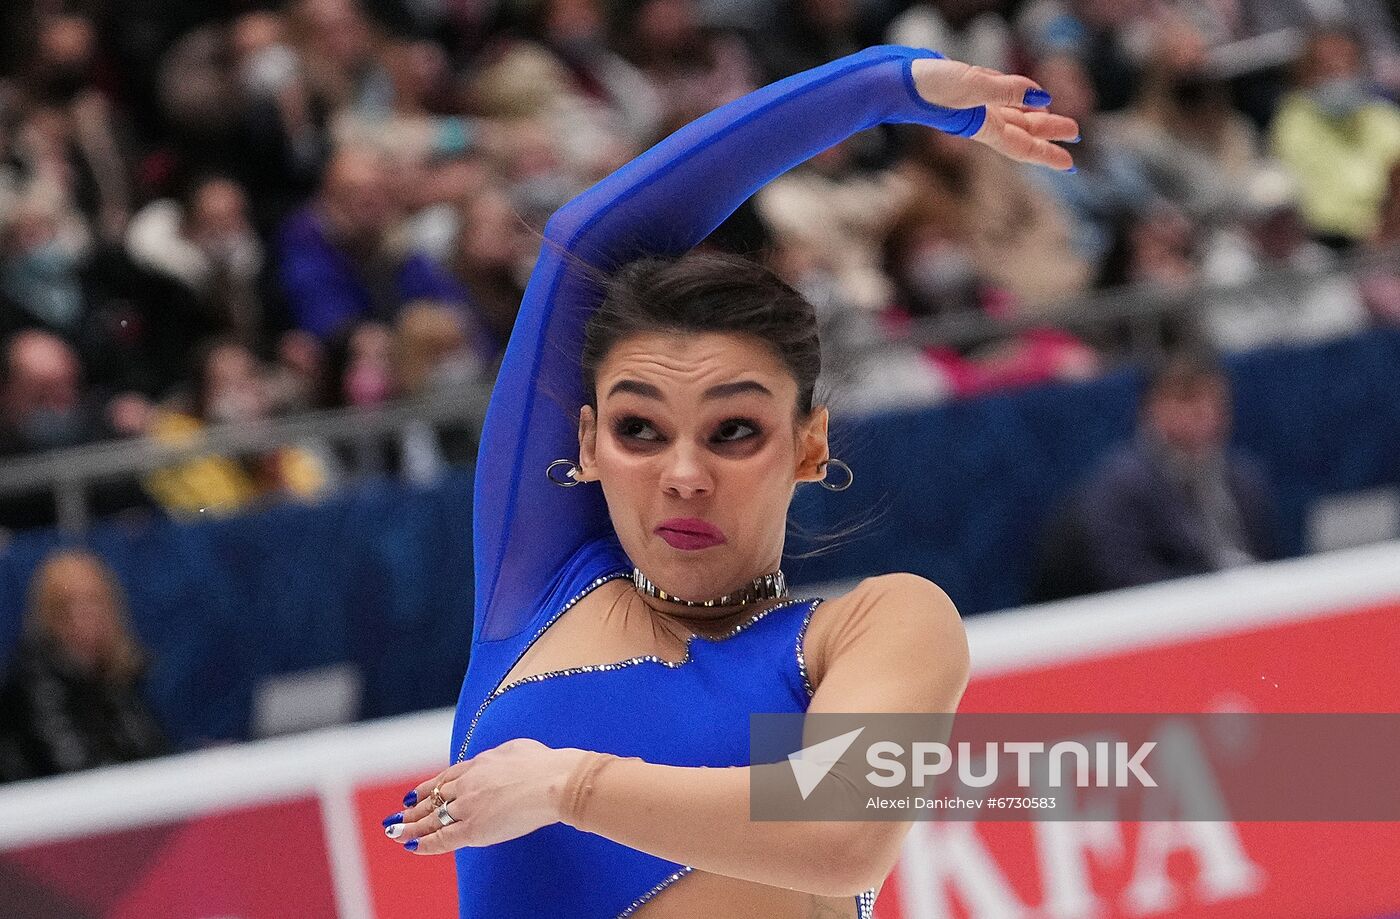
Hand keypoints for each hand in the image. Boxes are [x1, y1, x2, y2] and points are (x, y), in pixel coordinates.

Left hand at [380, 738, 590, 853]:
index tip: (413, 794)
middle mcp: (468, 784)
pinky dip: (426, 843)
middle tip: (396, 816)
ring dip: (411, 825)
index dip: (427, 788)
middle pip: (433, 798)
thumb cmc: (545, 765)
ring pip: (432, 817)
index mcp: (479, 763)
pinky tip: (412, 846)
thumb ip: (502, 756)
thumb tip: (502, 760)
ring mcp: (469, 806)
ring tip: (394, 831)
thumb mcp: (517, 749)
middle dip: (412, 808)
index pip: (446, 778)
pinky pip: (444, 838)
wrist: (554, 781)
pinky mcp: (475, 828)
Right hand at [909, 58, 1078, 170]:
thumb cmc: (929, 88)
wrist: (896, 82)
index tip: (1071, 163)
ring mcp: (973, 106)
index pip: (1023, 145)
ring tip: (1055, 119)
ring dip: (1035, 119)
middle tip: (1075, 134)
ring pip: (1013, 115)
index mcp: (984, 126)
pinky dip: (1016, 100)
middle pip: (1022, 131)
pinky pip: (1000, 99)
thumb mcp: (971, 86)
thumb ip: (1006, 90)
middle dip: (1049, 134)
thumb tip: (1041, 97)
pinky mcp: (966, 91)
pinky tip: (1024, 98)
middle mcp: (982, 120)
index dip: (1048, 154)